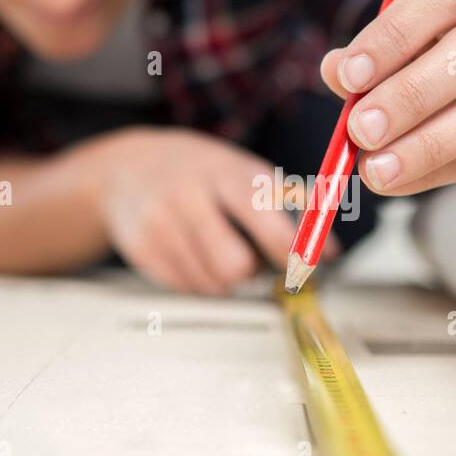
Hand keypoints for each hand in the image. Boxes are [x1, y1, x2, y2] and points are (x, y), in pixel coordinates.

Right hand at [91, 127, 301, 295]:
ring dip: (226, 280)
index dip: (289, 249)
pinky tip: (194, 256)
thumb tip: (329, 248)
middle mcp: (189, 196)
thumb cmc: (199, 172)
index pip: (263, 217)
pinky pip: (187, 288)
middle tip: (254, 260)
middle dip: (252, 272)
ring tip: (219, 252)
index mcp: (224, 173)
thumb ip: (290, 207)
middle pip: (234, 265)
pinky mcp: (141, 250)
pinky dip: (199, 281)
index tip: (306, 264)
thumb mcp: (243, 170)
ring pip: (212, 285)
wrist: (126, 167)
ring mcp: (160, 224)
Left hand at [319, 0, 455, 194]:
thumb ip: (363, 59)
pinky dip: (444, 170)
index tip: (350, 75)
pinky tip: (403, 180)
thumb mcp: (392, 45)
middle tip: (362, 131)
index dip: (394, 35)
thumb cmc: (428, 55)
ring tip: (377, 170)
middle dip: (412, 96)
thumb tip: (336, 72)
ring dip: (429, 144)